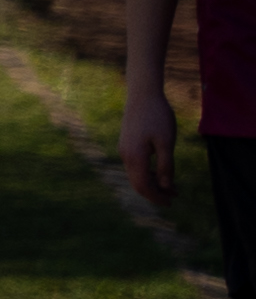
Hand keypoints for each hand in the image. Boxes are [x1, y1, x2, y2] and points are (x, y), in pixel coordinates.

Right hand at [133, 79, 185, 208]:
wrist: (142, 95)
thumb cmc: (158, 117)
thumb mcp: (167, 142)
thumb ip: (166, 165)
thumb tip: (166, 186)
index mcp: (135, 157)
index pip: (144, 186)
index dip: (157, 197)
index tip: (171, 203)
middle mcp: (126, 156)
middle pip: (138, 183)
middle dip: (155, 193)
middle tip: (173, 198)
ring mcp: (124, 150)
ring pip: (137, 175)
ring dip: (153, 183)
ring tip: (172, 187)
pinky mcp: (127, 144)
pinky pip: (136, 166)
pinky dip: (148, 173)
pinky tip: (160, 171)